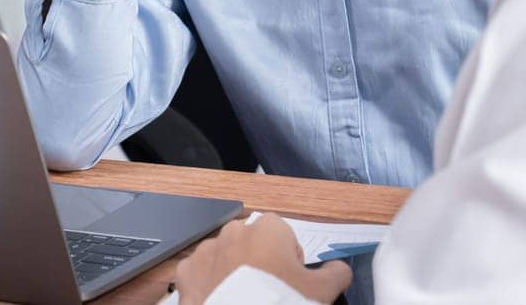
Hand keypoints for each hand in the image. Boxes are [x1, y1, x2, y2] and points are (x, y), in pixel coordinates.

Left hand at [175, 216, 351, 304]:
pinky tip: (221, 304)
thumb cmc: (282, 303)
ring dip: (232, 276)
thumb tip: (339, 269)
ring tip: (244, 302)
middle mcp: (234, 231)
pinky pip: (200, 277)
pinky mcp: (186, 274)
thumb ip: (336, 273)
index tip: (291, 284)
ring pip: (225, 260)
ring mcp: (207, 252)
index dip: (290, 263)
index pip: (284, 237)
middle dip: (259, 266)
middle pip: (253, 245)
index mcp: (268, 228)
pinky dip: (209, 288)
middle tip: (269, 296)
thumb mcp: (322, 291)